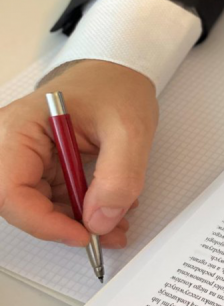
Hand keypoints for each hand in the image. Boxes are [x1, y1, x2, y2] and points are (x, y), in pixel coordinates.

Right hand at [0, 60, 157, 247]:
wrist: (121, 71)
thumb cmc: (117, 86)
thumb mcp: (130, 128)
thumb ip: (119, 175)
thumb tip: (100, 221)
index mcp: (20, 129)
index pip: (11, 191)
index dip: (44, 222)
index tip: (83, 235)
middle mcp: (15, 144)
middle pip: (23, 203)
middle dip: (66, 225)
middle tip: (108, 234)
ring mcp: (29, 155)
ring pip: (42, 206)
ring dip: (79, 221)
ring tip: (118, 223)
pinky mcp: (46, 164)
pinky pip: (56, 197)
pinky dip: (84, 209)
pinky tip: (112, 208)